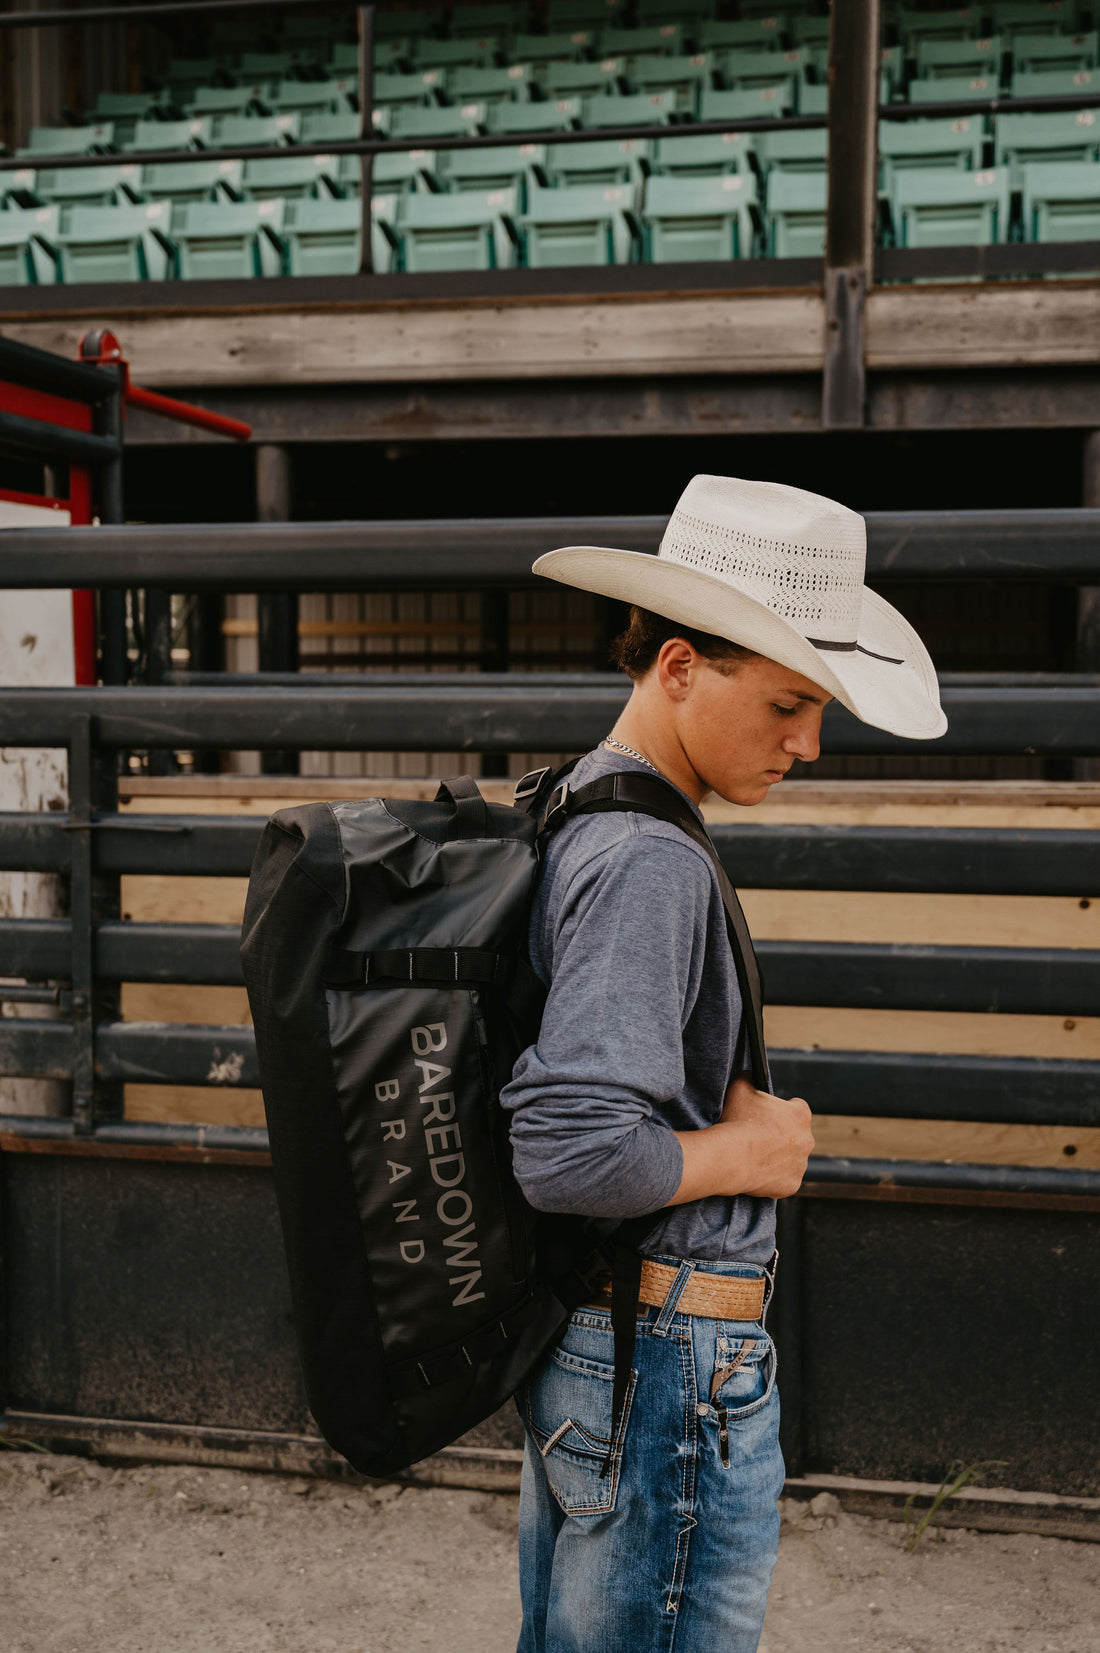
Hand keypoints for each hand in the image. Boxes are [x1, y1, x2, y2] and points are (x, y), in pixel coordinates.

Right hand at [671, 1073, 813, 1204]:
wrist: (730, 1157)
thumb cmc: (736, 1121)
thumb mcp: (740, 1088)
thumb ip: (750, 1077)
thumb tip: (751, 1074)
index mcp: (800, 1114)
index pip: (797, 1108)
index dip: (782, 1110)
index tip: (768, 1115)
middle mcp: (807, 1140)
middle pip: (797, 1135)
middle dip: (782, 1135)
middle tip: (759, 1137)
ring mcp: (800, 1165)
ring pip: (792, 1159)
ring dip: (779, 1157)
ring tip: (755, 1156)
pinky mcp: (791, 1185)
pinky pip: (784, 1180)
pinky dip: (774, 1177)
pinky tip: (757, 1171)